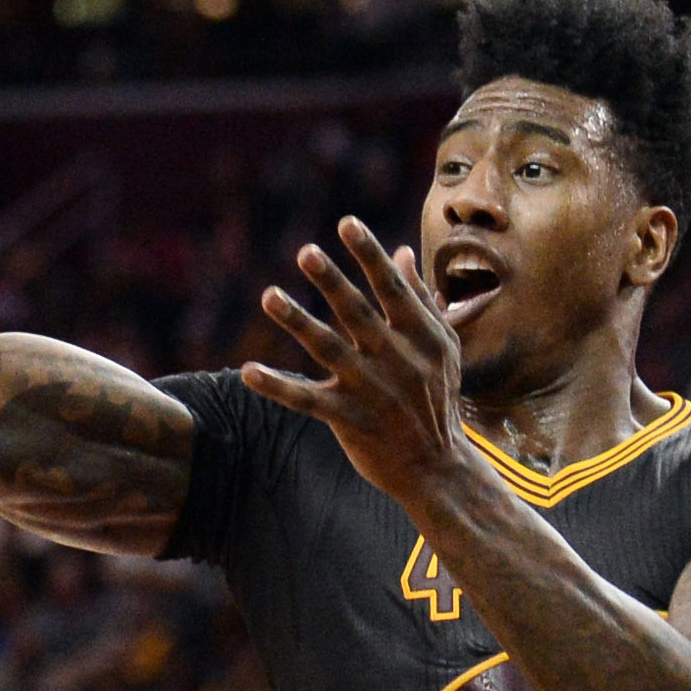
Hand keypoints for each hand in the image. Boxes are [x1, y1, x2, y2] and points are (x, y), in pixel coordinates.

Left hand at [243, 217, 469, 501]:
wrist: (437, 467)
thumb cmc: (438, 398)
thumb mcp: (442, 347)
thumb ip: (420, 299)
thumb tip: (402, 252)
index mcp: (418, 336)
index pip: (391, 288)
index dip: (369, 255)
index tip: (346, 223)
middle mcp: (393, 358)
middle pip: (356, 313)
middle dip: (331, 281)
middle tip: (306, 252)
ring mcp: (369, 389)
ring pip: (327, 349)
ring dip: (297, 321)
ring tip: (269, 295)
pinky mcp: (347, 418)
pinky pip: (305, 400)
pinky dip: (276, 386)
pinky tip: (248, 371)